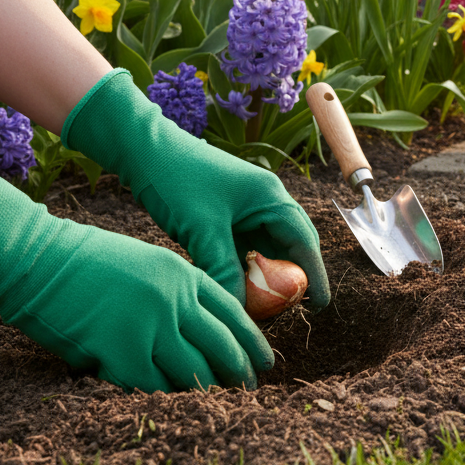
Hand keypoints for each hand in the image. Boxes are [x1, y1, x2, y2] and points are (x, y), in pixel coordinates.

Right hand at [0, 163, 273, 391]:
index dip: (252, 339)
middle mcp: (174, 299)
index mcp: (183, 273)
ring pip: (193, 370)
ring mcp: (150, 326)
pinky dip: (164, 398)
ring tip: (217, 405)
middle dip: (240, 371)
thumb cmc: (85, 260)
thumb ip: (175, 290)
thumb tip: (197, 327)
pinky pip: (154, 386)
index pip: (233, 311)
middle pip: (222, 344)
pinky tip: (172, 406)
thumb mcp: (145, 262)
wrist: (39, 259)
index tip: (265, 359)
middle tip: (250, 389)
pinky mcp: (122, 352)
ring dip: (207, 391)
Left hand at [62, 69, 329, 308]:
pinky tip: (236, 287)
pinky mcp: (227, 216)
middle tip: (289, 312)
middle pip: (291, 246)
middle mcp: (265, 202)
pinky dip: (245, 268)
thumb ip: (225, 272)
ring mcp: (246, 208)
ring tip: (263, 307)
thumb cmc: (177, 181)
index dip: (314, 275)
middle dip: (292, 278)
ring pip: (267, 249)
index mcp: (270, 197)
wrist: (144, 151)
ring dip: (266, 275)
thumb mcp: (203, 231)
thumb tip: (240, 313)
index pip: (304, 241)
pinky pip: (245, 248)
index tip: (320, 306)